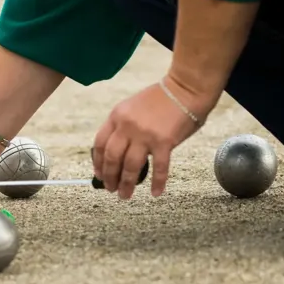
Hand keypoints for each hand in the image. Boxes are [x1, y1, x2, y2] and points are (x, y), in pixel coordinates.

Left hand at [93, 74, 218, 199]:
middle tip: (110, 189)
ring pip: (130, 167)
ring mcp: (145, 135)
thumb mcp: (132, 107)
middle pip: (111, 158)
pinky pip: (159, 168)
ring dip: (126, 184)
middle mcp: (127, 126)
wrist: (185, 88)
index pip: (100, 143)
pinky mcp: (164, 142)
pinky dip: (157, 183)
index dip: (98, 162)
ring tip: (125, 195)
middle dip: (109, 177)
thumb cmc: (161, 98)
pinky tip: (156, 193)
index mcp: (117, 116)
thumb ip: (123, 126)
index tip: (99, 174)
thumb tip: (118, 151)